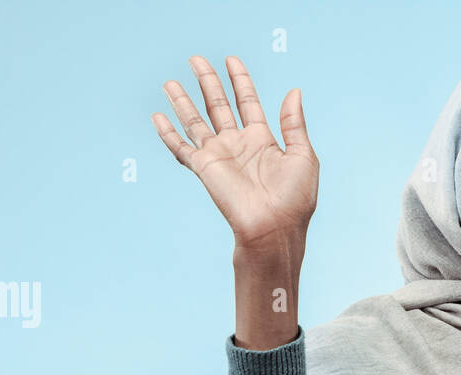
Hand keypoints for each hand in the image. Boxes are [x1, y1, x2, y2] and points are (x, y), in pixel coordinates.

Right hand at [151, 55, 317, 260]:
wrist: (274, 229)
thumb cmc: (294, 199)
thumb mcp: (303, 156)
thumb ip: (294, 123)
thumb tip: (295, 91)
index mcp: (262, 140)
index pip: (247, 102)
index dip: (240, 81)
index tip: (231, 60)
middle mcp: (238, 145)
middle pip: (218, 105)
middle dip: (208, 82)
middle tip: (196, 59)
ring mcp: (219, 156)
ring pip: (196, 121)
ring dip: (183, 101)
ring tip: (171, 81)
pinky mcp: (204, 168)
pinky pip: (181, 148)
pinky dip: (167, 133)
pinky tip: (158, 116)